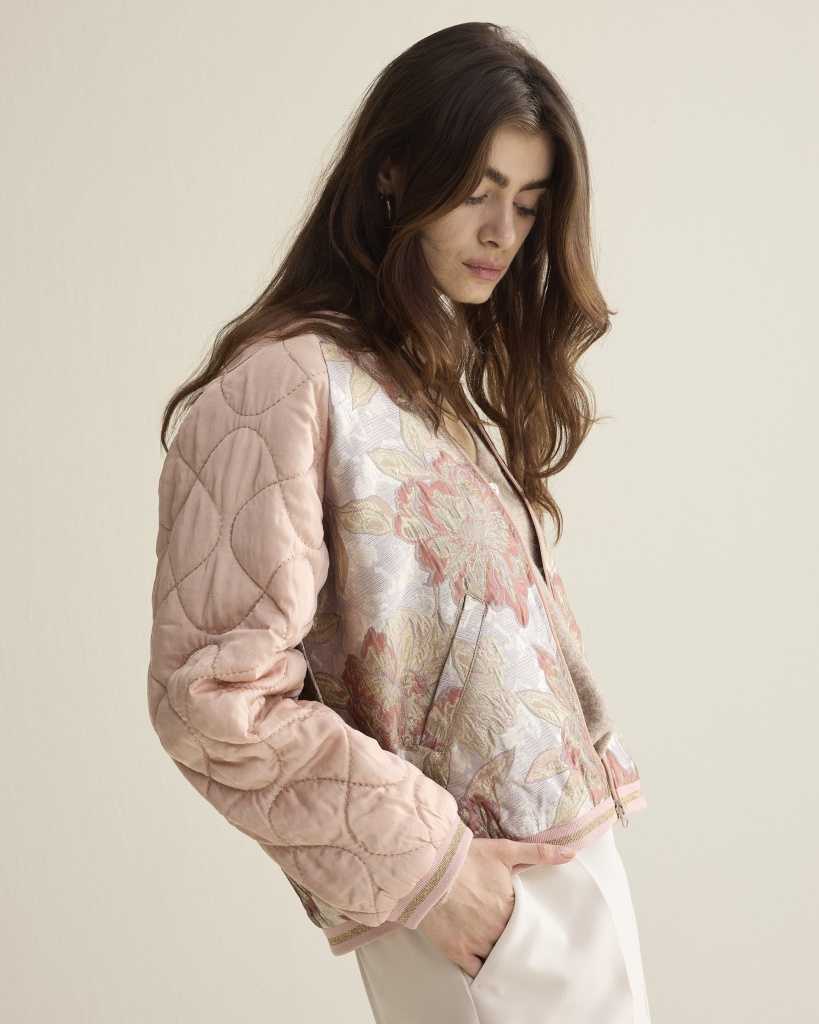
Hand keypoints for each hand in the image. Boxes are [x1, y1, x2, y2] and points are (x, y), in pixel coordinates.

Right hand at [417, 838, 574, 977]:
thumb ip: (539, 853)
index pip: (527, 922)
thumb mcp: (505, 850)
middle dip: (516, 938)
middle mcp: (497, 929)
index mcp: (510, 907)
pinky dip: (484, 972)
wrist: (429, 869)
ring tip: (506, 952)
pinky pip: (477, 971)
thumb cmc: (466, 858)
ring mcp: (478, 943)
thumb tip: (570, 853)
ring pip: (499, 958)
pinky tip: (489, 969)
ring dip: (503, 955)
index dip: (527, 921)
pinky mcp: (458, 951)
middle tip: (517, 935)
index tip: (528, 919)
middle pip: (514, 941)